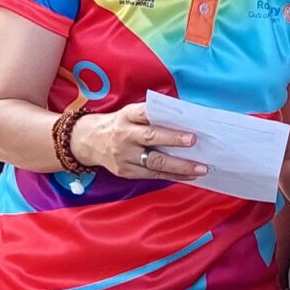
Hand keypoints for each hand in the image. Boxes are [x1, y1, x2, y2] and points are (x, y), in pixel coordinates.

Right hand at [71, 103, 205, 180]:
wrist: (88, 141)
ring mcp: (124, 156)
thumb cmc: (119, 124)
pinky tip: (189, 175)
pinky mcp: (125, 172)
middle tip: (195, 142)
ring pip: (154, 163)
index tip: (183, 123)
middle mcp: (124, 136)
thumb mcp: (129, 113)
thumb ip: (151, 115)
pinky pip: (152, 175)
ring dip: (180, 166)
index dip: (162, 117)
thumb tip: (184, 118)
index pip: (145, 114)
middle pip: (151, 139)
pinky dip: (173, 176)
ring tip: (200, 168)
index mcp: (126, 116)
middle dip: (174, 141)